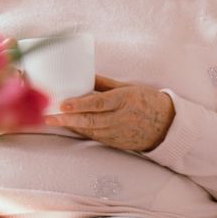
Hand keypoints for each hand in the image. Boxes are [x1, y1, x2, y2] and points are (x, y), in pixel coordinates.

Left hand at [45, 74, 174, 152]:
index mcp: (124, 100)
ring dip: (71, 126)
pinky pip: (97, 137)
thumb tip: (84, 74)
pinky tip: (70, 127)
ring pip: (91, 130)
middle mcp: (121, 118)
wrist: (167, 125)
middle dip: (67, 120)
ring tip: (53, 121)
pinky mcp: (118, 143)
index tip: (62, 104)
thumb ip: (104, 83)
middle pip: (90, 120)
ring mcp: (119, 133)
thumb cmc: (147, 101)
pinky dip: (82, 132)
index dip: (79, 104)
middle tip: (49, 117)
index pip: (98, 103)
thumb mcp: (128, 87)